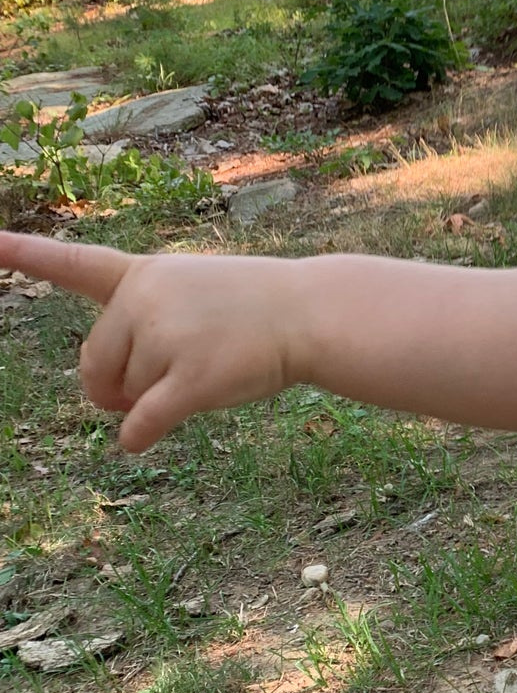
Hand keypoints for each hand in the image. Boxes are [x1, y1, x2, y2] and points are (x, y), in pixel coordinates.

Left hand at [0, 232, 303, 450]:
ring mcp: (169, 337)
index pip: (73, 263)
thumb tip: (116, 415)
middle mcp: (147, 300)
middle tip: (156, 382)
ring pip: (125, 396)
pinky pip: (142, 422)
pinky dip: (138, 437)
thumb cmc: (252, 309)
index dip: (23, 253)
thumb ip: (140, 335)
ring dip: (152, 402)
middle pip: (93, 365)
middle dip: (114, 387)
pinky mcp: (192, 377)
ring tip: (203, 371)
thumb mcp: (190, 295)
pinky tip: (142, 439)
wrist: (311, 313)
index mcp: (142, 275)